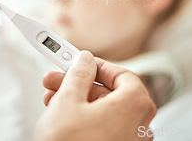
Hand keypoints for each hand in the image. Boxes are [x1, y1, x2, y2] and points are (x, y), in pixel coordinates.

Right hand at [35, 51, 155, 140]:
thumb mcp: (68, 100)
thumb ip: (79, 74)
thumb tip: (84, 61)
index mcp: (135, 106)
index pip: (123, 74)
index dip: (98, 65)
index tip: (80, 62)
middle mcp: (140, 126)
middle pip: (111, 94)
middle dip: (80, 84)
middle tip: (57, 79)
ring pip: (105, 112)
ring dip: (78, 101)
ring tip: (51, 99)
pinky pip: (105, 129)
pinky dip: (86, 119)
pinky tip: (62, 116)